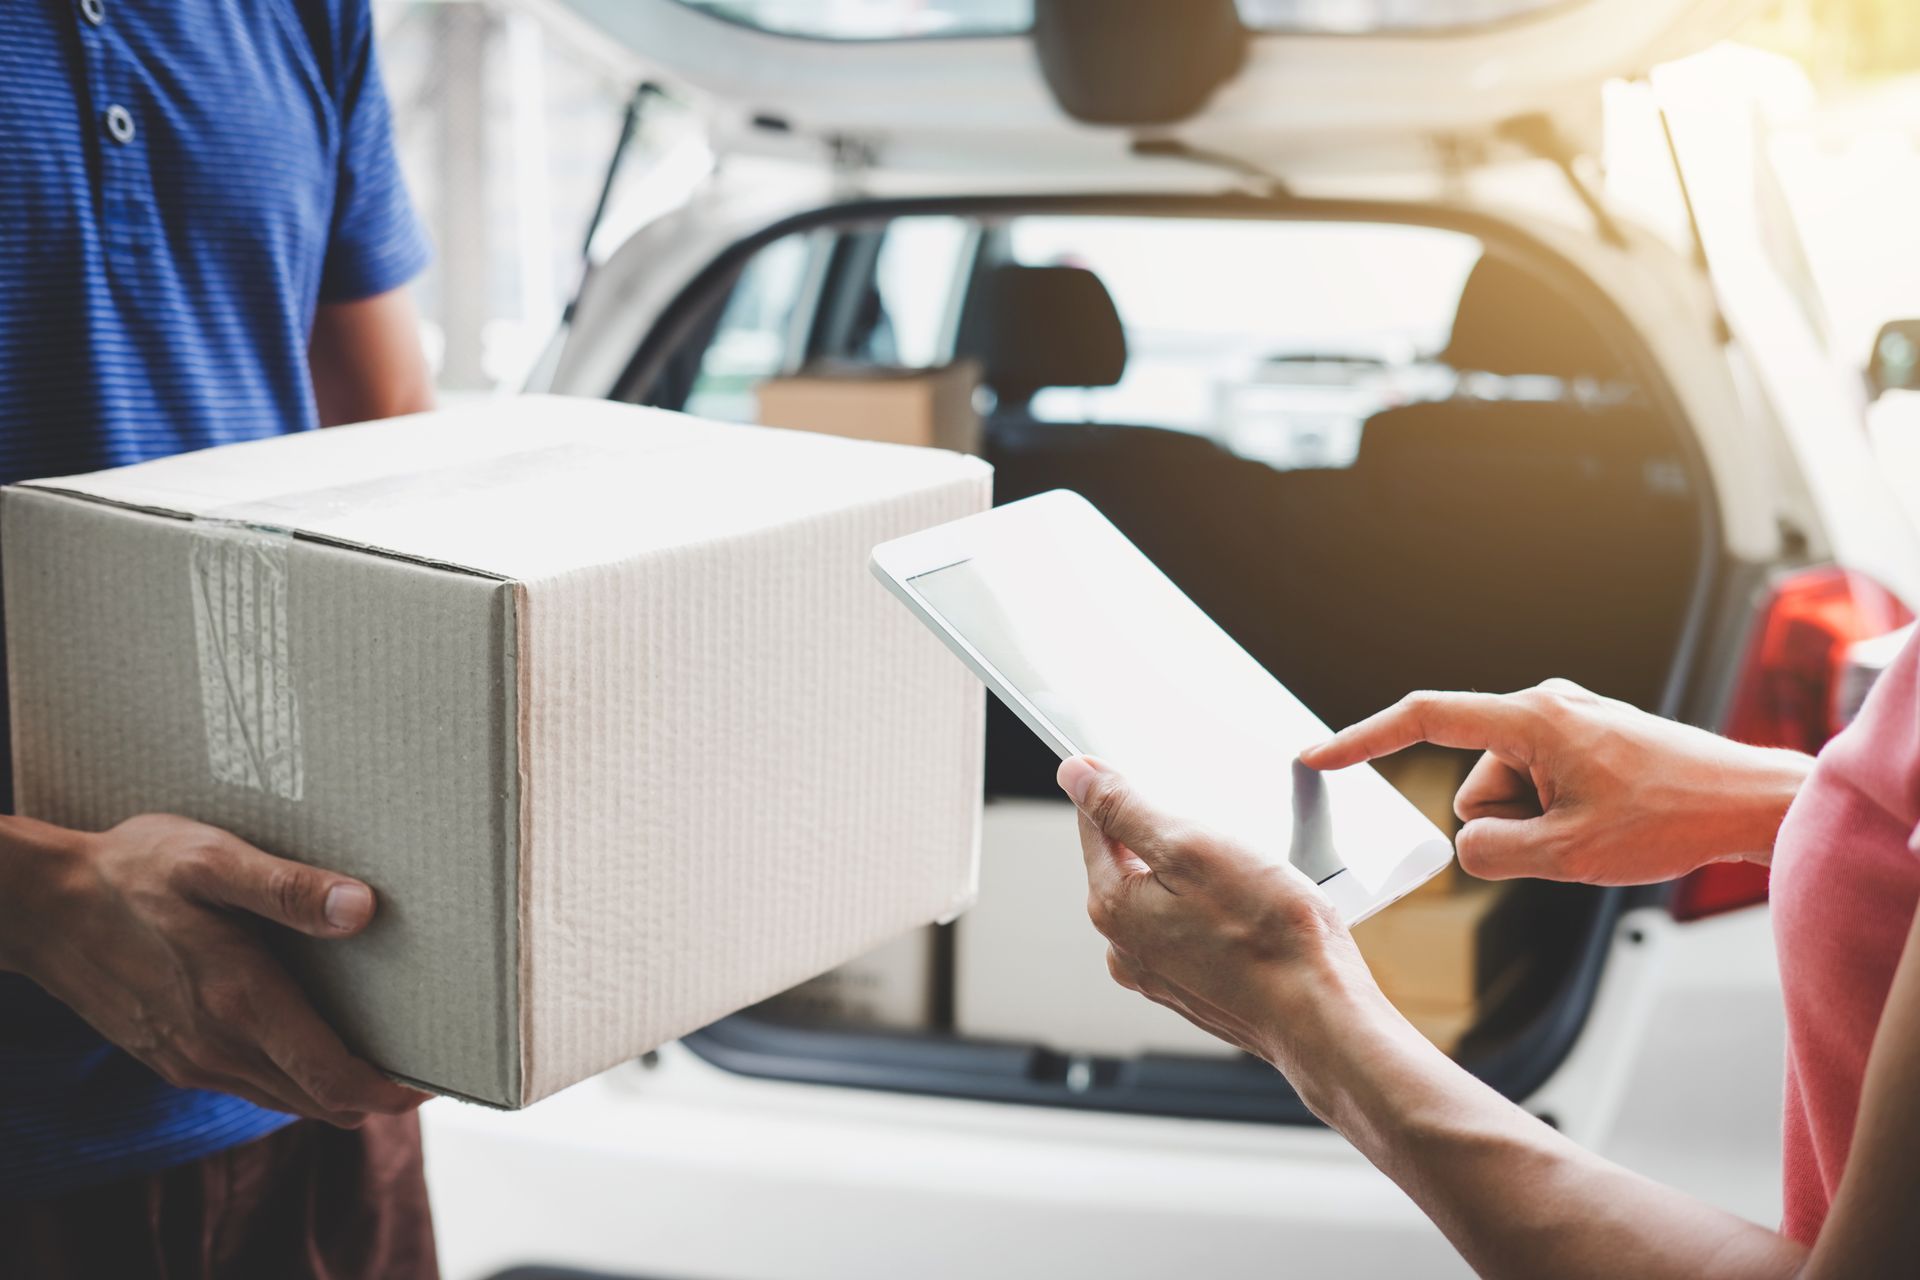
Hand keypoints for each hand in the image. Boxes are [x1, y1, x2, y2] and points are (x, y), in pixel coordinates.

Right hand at [0, 813, 425, 1126]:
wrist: (38, 905)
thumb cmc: (131, 871)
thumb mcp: (211, 860)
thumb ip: (288, 888)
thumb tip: (364, 909)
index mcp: (240, 1004)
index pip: (337, 1082)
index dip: (395, 1091)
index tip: (438, 1074)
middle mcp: (218, 1049)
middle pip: (322, 1102)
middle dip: (378, 1090)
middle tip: (424, 1052)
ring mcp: (192, 1060)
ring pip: (288, 1099)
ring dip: (336, 1084)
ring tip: (381, 1041)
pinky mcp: (173, 1057)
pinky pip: (252, 1084)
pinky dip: (294, 1074)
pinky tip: (312, 1030)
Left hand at [1058, 756, 1375, 1067]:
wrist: (1320, 1012)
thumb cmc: (1267, 931)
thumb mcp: (1190, 846)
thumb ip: (1124, 808)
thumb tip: (1074, 775)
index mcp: (1113, 905)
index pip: (1094, 824)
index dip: (1123, 789)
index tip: (1157, 776)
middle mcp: (1123, 946)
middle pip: (1129, 861)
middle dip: (1168, 837)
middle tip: (1221, 836)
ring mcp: (1157, 973)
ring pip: (1164, 896)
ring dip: (1196, 876)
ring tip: (1245, 878)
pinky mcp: (1193, 989)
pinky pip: (1190, 930)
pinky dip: (1214, 913)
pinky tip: (1252, 913)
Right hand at [1299, 680, 1812, 884]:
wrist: (1754, 804)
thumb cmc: (1672, 820)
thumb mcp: (1567, 856)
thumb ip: (1489, 852)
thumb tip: (1468, 844)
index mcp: (1532, 718)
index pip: (1423, 720)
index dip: (1361, 741)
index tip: (1316, 757)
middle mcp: (1544, 706)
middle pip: (1475, 781)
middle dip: (1508, 823)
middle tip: (1577, 838)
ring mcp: (1569, 719)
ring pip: (1508, 792)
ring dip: (1540, 823)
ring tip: (1605, 829)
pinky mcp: (1588, 737)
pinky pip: (1541, 786)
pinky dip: (1561, 814)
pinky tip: (1613, 820)